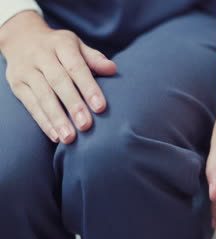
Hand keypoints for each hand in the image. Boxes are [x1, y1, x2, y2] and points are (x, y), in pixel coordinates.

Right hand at [0, 11, 115, 143]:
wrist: (21, 38)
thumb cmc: (59, 48)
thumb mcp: (77, 46)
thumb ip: (94, 59)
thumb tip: (113, 69)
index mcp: (61, 45)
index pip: (76, 67)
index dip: (88, 87)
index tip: (100, 107)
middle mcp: (42, 56)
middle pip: (58, 82)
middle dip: (73, 105)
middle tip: (86, 125)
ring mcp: (26, 71)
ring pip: (42, 96)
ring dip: (57, 118)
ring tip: (70, 138)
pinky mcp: (17, 85)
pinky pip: (30, 105)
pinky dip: (43, 122)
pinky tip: (55, 136)